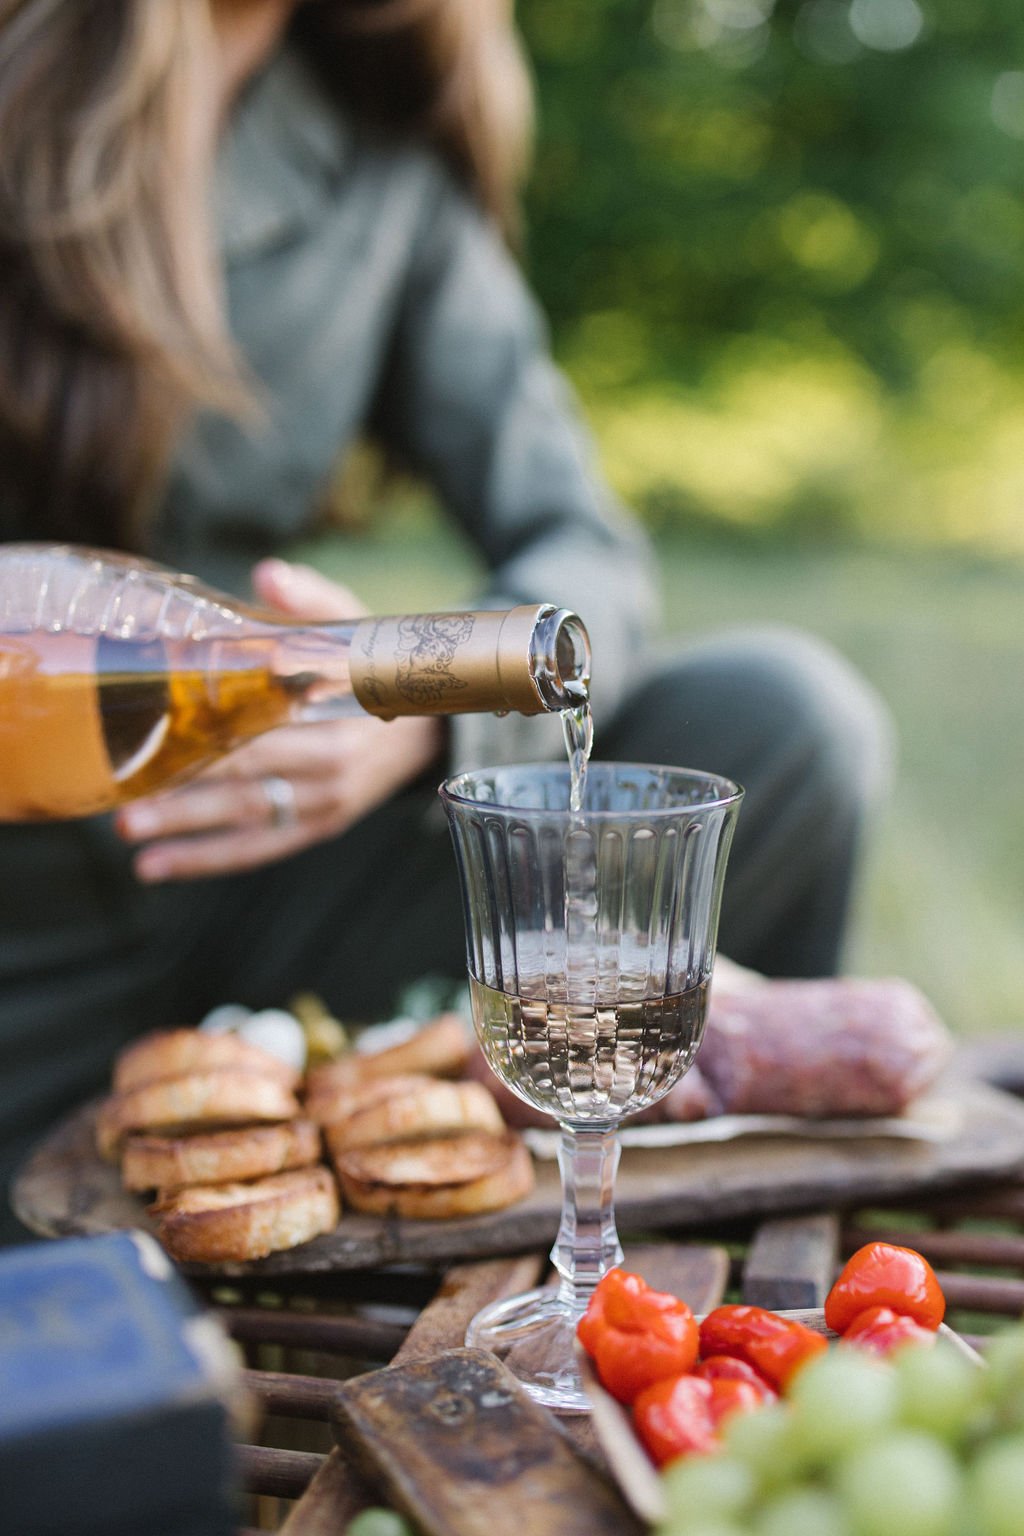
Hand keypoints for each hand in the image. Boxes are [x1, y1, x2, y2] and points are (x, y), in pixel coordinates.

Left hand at [116, 559, 445, 881]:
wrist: (429, 729)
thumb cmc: (372, 671)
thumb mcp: (353, 627)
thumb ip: (309, 601)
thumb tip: (267, 574)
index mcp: (340, 711)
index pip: (271, 722)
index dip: (218, 729)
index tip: (164, 732)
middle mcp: (333, 763)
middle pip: (251, 778)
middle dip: (187, 794)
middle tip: (127, 805)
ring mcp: (326, 800)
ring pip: (250, 818)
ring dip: (188, 831)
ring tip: (132, 834)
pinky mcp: (318, 826)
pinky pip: (261, 847)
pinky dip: (209, 858)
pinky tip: (160, 864)